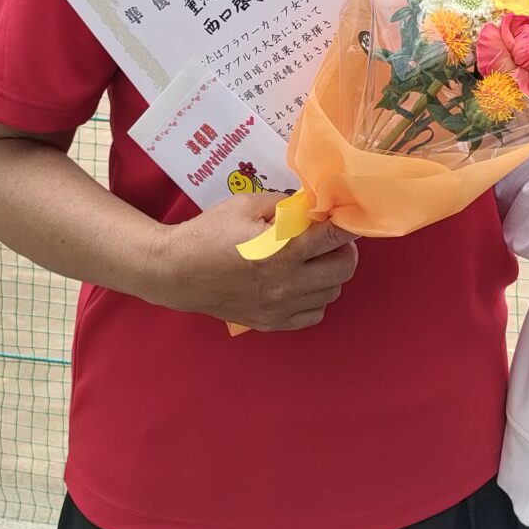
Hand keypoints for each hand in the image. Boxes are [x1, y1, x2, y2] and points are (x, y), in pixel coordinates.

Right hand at [151, 193, 359, 331]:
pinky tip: (301, 283)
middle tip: (331, 239)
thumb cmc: (208, 234)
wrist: (176, 272)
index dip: (349, 224)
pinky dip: (316, 298)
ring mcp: (281, 308)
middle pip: (343, 269)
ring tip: (314, 260)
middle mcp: (286, 283)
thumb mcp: (246, 204)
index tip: (351, 216)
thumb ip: (284, 205)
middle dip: (344, 249)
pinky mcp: (272, 323)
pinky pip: (314, 314)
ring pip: (332, 293)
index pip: (334, 237)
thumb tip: (312, 207)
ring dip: (330, 274)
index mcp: (281, 251)